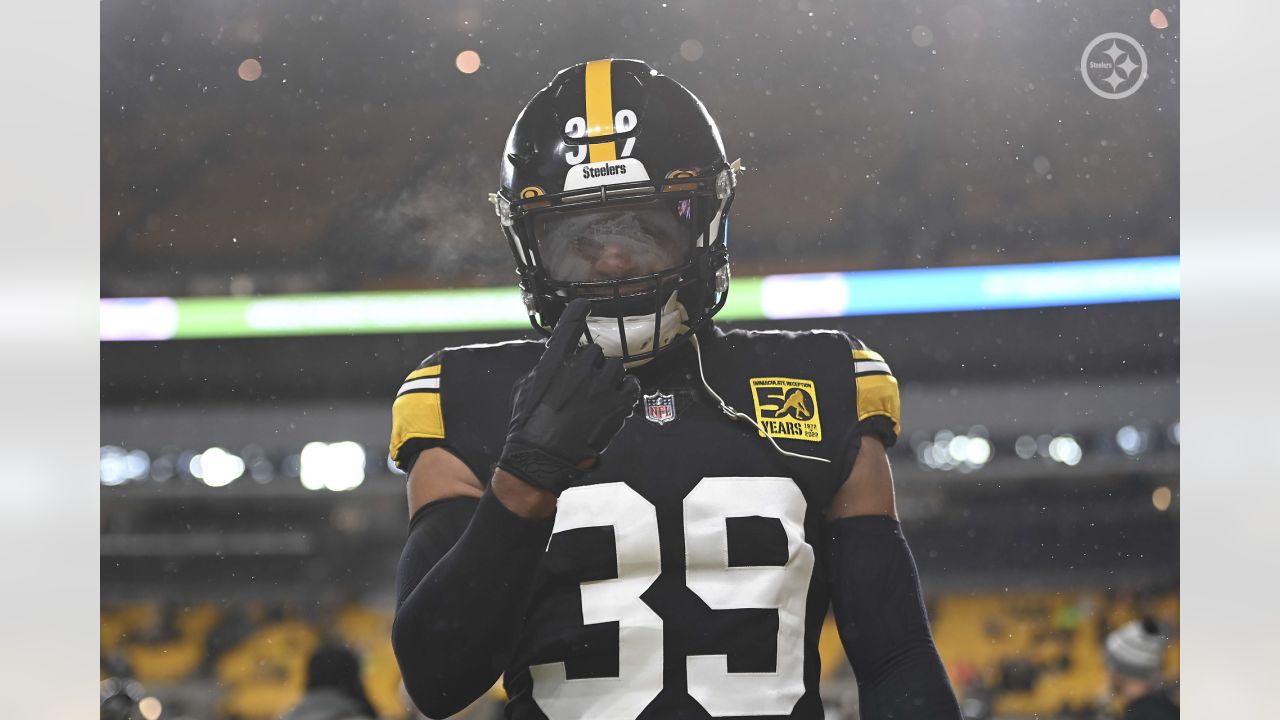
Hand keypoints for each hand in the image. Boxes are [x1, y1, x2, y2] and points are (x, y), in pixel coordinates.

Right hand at [498, 299, 640, 494]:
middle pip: (595, 351)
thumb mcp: (525, 389)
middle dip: (592, 366)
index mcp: (553, 363)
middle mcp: (578, 370)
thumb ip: (544, 369)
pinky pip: (631, 386)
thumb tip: (555, 360)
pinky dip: (627, 391)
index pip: (569, 326)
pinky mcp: (616, 405)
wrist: (540, 459)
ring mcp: (599, 387)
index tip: (584, 304)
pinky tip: (619, 399)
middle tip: (585, 385)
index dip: (578, 312)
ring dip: (610, 378)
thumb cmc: (527, 426)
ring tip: (601, 396)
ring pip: (616, 367)